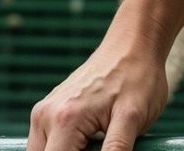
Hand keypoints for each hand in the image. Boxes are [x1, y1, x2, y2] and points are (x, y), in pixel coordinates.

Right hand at [26, 25, 168, 150]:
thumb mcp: (133, 119)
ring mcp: (45, 110)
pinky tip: (90, 139)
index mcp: (64, 120)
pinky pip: (47, 141)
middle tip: (99, 145)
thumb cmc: (138, 78)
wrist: (134, 44)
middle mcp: (46, 115)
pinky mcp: (50, 108)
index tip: (100, 149)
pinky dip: (64, 146)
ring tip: (95, 142)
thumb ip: (115, 150)